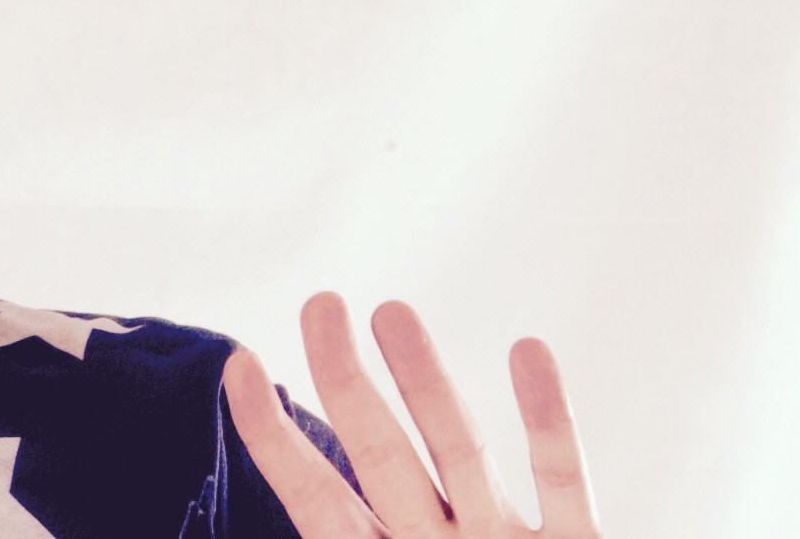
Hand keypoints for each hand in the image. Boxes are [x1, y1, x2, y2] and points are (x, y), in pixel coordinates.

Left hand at [224, 293, 601, 537]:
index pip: (312, 497)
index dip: (272, 436)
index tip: (240, 365)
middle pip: (379, 452)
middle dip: (347, 378)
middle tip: (320, 303)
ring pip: (459, 451)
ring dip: (429, 381)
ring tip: (392, 310)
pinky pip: (559, 478)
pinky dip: (546, 418)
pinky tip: (527, 353)